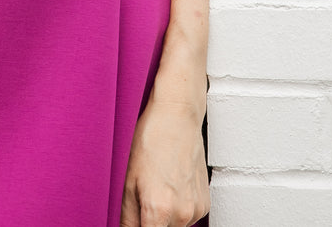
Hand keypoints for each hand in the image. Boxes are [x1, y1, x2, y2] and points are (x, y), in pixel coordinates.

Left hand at [120, 95, 208, 226]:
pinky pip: (186, 217)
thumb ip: (127, 219)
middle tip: (144, 196)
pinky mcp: (205, 205)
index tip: (136, 221)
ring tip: (158, 185)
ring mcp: (196, 210)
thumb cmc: (151, 140)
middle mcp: (181, 215)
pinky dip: (177, 209)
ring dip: (164, 217)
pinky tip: (172, 185)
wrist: (177, 115)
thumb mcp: (128, 181)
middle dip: (149, 222)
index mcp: (158, 210)